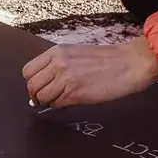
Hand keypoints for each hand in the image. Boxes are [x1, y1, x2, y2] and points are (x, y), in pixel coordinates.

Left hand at [22, 37, 157, 108]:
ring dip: (50, 102)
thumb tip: (41, 86)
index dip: (33, 82)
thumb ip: (58, 66)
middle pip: (31, 85)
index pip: (28, 71)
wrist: (129, 63)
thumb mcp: (77, 54)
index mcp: (57, 52)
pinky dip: (61, 106)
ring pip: (41, 97)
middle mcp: (58, 63)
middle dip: (37, 95)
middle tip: (49, 98)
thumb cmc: (108, 60)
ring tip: (64, 98)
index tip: (40, 88)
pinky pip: (56, 105)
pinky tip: (73, 100)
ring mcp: (65, 78)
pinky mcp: (74, 93)